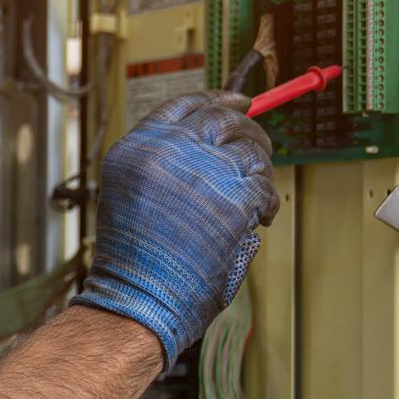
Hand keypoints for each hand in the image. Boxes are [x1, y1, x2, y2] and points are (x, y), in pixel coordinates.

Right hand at [73, 91, 278, 363]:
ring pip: (252, 148)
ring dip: (260, 167)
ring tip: (256, 190)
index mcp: (139, 146)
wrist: (138, 300)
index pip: (185, 104)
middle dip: (247, 129)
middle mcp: (171, 150)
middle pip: (224, 117)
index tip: (239, 101)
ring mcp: (206, 172)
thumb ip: (164, 162)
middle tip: (258, 144)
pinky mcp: (236, 199)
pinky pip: (265, 186)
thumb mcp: (130, 194)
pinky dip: (268, 201)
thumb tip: (212, 145)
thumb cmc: (135, 261)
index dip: (218, 99)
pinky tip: (262, 216)